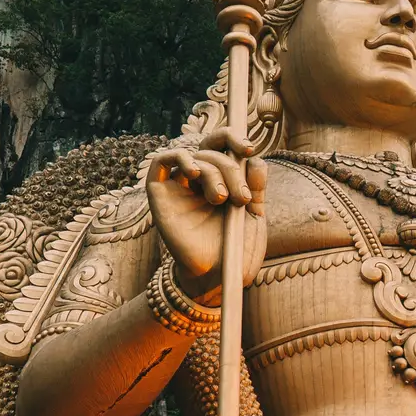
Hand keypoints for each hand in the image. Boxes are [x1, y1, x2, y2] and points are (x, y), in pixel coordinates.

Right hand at [143, 132, 266, 297]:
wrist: (217, 277)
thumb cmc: (235, 250)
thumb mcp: (253, 216)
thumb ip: (255, 187)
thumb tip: (255, 160)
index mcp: (223, 179)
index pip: (224, 146)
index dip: (235, 139)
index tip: (250, 149)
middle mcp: (200, 179)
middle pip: (212, 150)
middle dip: (231, 167)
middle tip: (240, 197)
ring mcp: (179, 185)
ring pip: (195, 157)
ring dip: (214, 172)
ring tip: (222, 199)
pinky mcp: (159, 193)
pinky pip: (161, 161)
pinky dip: (179, 157)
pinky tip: (195, 173)